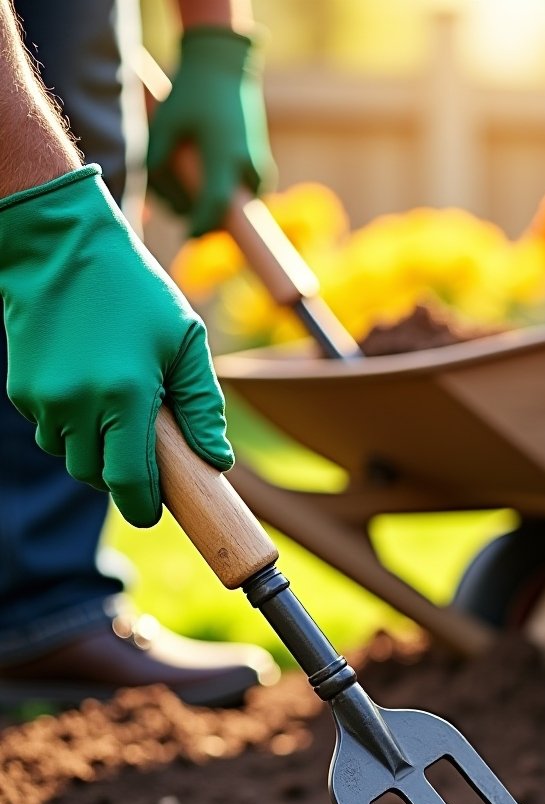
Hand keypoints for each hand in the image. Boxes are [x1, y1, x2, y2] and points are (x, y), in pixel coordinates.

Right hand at [0, 165, 232, 527]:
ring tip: (115, 412)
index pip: (129, 482)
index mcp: (124, 396)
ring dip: (93, 452)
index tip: (154, 511)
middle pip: (97, 478)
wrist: (59, 246)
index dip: (143, 506)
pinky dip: (70, 427)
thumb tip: (217, 460)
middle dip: (120, 477)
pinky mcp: (21, 392)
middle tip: (141, 453)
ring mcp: (44, 400)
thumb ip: (203, 406)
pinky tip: (86, 389)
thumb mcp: (184, 341)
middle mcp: (78, 404)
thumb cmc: (134, 292)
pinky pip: (49, 432)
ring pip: (70, 459)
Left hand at [147, 27, 275, 236]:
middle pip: (224, 213)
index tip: (187, 235)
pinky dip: (220, 192)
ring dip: (207, 203)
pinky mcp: (260, 169)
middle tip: (169, 197)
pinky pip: (239, 195)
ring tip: (180, 175)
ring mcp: (258, 169)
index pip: (215, 205)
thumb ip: (157, 162)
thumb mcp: (165, 122)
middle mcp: (247, 167)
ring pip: (232, 206)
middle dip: (197, 214)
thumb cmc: (190, 92)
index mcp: (225, 155)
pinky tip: (200, 172)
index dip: (199, 226)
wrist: (224, 67)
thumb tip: (159, 204)